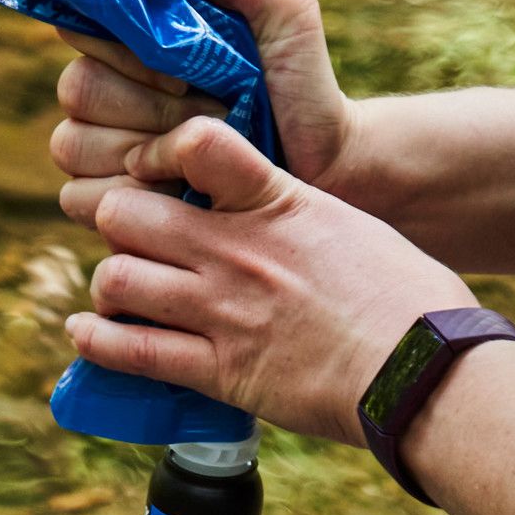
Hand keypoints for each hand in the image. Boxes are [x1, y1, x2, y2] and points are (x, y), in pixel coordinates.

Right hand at [51, 0, 356, 225]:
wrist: (321, 161)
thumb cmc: (298, 80)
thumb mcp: (281, 5)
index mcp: (129, 37)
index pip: (81, 26)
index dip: (127, 46)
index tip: (181, 58)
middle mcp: (102, 89)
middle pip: (77, 89)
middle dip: (150, 104)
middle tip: (209, 108)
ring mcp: (96, 148)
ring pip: (72, 144)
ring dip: (143, 152)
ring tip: (200, 151)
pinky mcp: (103, 203)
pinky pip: (80, 198)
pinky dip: (128, 197)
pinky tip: (178, 192)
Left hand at [68, 117, 477, 447]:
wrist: (426, 371)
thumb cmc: (409, 300)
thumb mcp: (350, 227)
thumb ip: (293, 217)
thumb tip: (271, 218)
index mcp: (277, 202)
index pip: (196, 143)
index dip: (160, 153)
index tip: (158, 171)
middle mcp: (238, 250)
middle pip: (128, 214)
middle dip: (120, 224)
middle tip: (134, 243)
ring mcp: (223, 310)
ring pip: (116, 277)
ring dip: (111, 285)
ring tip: (121, 294)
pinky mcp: (219, 370)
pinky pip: (129, 349)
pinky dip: (97, 340)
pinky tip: (88, 333)